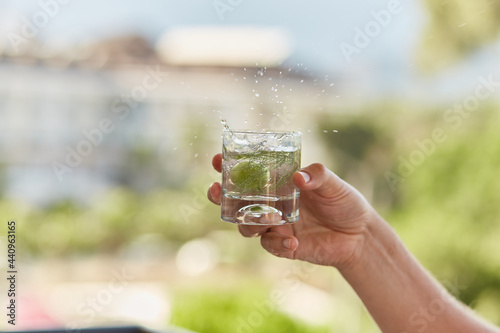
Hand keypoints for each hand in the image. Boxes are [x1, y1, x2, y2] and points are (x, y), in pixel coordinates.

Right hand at [207, 153, 377, 269]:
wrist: (359, 235)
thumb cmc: (344, 202)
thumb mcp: (333, 183)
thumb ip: (317, 176)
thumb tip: (299, 177)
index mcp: (278, 184)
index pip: (248, 174)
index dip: (228, 168)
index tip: (217, 160)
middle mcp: (271, 205)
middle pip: (236, 203)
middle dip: (220, 198)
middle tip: (215, 191)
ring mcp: (275, 226)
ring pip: (246, 226)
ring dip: (249, 222)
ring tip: (268, 218)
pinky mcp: (284, 246)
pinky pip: (270, 246)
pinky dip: (277, 244)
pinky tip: (292, 242)